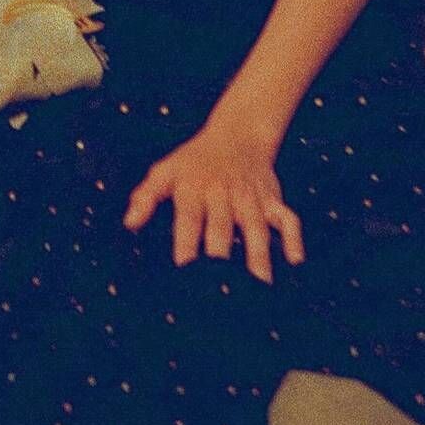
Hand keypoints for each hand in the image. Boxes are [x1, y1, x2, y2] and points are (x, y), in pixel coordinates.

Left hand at [122, 113, 303, 282]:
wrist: (237, 134)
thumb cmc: (195, 160)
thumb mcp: (165, 170)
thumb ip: (145, 196)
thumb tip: (129, 223)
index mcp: (193, 189)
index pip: (188, 221)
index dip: (186, 247)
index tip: (183, 273)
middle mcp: (223, 194)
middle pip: (222, 228)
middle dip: (220, 258)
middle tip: (220, 289)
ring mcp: (250, 198)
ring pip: (256, 228)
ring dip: (258, 257)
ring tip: (259, 287)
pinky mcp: (272, 199)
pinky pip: (287, 218)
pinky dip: (293, 237)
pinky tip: (295, 261)